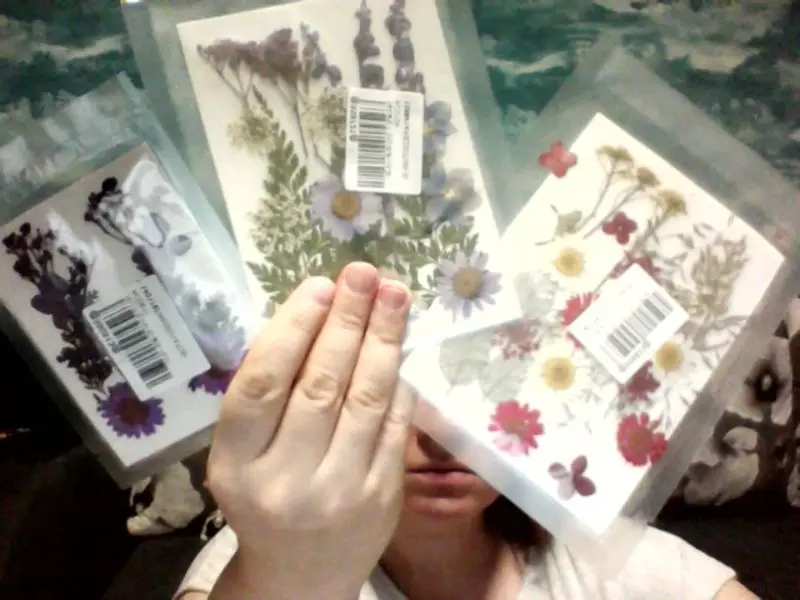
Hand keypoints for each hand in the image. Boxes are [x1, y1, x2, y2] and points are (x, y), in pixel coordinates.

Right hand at [207, 262, 414, 599]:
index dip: (293, 328)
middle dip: (347, 319)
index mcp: (237, 462)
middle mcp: (286, 478)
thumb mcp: (241, 454)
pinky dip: (398, 380)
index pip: (264, 383)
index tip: (319, 286)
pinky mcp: (383, 497)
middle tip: (364, 274)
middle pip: (321, 383)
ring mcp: (340, 491)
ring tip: (393, 294)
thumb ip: (267, 396)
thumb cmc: (264, 498)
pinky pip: (395, 425)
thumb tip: (315, 314)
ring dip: (383, 339)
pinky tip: (399, 345)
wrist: (300, 575)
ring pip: (366, 398)